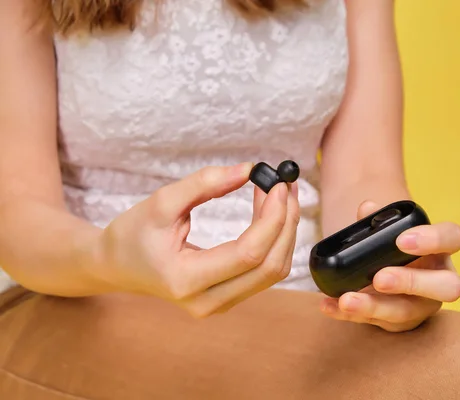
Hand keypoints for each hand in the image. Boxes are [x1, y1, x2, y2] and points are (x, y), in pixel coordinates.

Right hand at [89, 163, 299, 316]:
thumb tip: (248, 170)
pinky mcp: (227, 297)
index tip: (277, 185)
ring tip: (280, 195)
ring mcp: (219, 304)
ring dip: (284, 231)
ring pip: (274, 272)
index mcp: (185, 279)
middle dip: (286, 223)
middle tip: (286, 186)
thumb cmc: (133, 233)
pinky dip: (275, 241)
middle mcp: (207, 301)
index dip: (271, 218)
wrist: (117, 265)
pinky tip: (271, 214)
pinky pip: (265, 272)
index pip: (248, 253)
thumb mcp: (161, 202)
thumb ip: (204, 184)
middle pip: (270, 267)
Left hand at [320, 200, 459, 331]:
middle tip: (380, 278)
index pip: (453, 238)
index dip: (433, 239)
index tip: (401, 240)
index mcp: (440, 249)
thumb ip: (378, 221)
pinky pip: (375, 323)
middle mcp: (439, 280)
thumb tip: (367, 208)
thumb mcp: (386, 234)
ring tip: (347, 300)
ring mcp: (421, 306)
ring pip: (407, 311)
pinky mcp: (397, 323)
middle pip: (447, 286)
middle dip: (412, 282)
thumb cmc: (392, 250)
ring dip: (374, 306)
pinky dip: (348, 316)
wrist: (384, 278)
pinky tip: (329, 306)